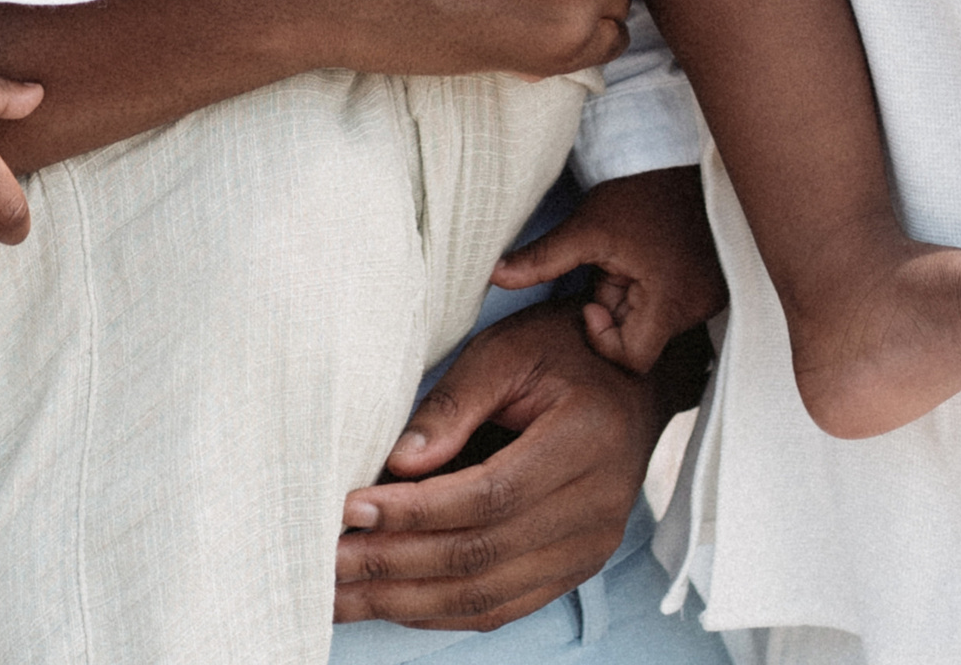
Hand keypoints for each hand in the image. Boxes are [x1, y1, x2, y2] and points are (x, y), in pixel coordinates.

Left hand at [334, 299, 672, 630]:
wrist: (635, 383)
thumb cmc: (565, 351)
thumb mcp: (510, 350)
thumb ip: (454, 404)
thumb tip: (398, 464)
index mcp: (587, 440)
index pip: (490, 495)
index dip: (416, 510)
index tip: (353, 508)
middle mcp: (596, 507)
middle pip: (481, 555)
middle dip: (394, 564)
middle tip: (325, 562)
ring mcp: (590, 547)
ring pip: (487, 595)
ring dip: (406, 600)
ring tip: (341, 594)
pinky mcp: (576, 569)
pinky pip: (503, 606)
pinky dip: (442, 611)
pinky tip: (391, 601)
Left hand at [491, 164, 726, 373]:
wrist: (677, 152)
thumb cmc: (637, 190)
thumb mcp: (586, 227)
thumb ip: (542, 259)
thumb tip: (494, 275)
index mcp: (671, 300)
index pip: (633, 359)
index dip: (605, 339)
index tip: (594, 298)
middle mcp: (698, 304)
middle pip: (645, 341)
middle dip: (619, 313)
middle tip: (612, 273)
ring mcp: (708, 294)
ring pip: (657, 323)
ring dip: (637, 301)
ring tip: (632, 262)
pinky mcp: (711, 283)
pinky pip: (673, 305)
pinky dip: (654, 291)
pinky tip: (648, 259)